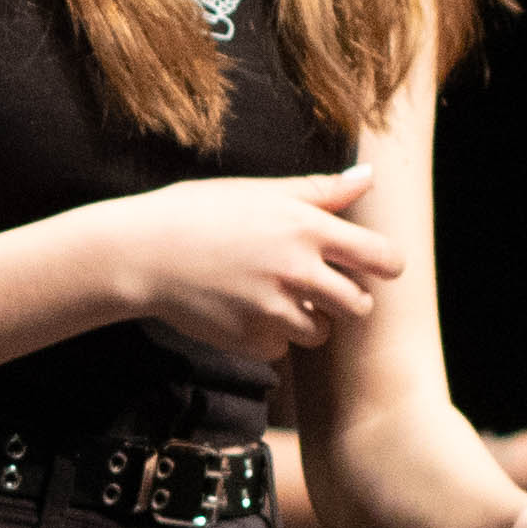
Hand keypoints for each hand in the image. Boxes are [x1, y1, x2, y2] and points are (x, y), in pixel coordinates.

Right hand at [108, 162, 397, 365]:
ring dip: (307, 321)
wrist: (140, 253)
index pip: (382, 258)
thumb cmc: (198, 212)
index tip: (373, 266)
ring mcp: (276, 310)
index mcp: (308, 228)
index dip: (386, 265)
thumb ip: (320, 191)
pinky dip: (268, 337)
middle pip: (359, 305)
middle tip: (316, 287)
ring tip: (272, 298)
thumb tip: (368, 177)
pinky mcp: (251, 340)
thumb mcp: (260, 192)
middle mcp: (299, 271)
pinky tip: (241, 312)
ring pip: (321, 332)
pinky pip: (281, 350)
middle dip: (345, 299)